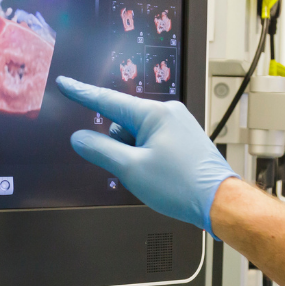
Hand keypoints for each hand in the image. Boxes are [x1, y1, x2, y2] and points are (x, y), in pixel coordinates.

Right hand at [56, 76, 239, 236]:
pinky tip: (162, 175)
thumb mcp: (131, 169)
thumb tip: (80, 138)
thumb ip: (100, 150)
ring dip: (136, 156)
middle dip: (121, 148)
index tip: (65, 83)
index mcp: (155, 114)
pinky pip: (153, 143)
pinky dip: (148, 158)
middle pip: (123, 124)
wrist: (219, 202)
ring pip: (138, 136)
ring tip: (156, 176)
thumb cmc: (182, 186)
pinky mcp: (184, 138)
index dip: (82, 93)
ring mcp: (178, 125)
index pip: (108, 100)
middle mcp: (168, 113)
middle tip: (138, 171)